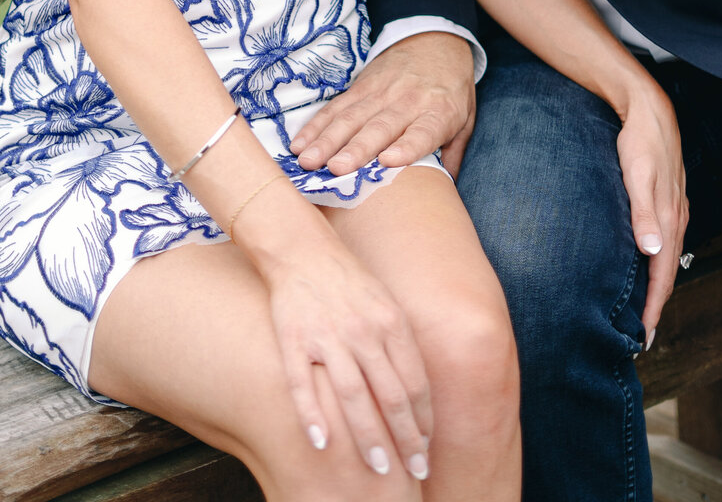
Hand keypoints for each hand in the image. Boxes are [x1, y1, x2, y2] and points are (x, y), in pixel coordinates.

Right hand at [259, 222, 432, 479]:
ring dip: (369, 437)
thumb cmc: (349, 281)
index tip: (427, 449)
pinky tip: (321, 443)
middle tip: (415, 472)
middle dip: (406, 439)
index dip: (424, 420)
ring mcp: (327, 335)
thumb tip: (419, 395)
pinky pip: (302, 384)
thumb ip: (400, 344)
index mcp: (390, 321)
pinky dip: (312, 415)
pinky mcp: (293, 338)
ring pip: (353, 395)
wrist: (302, 248)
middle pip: (390, 395)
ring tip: (379, 469)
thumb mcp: (385, 303)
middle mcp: (362, 330)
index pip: (415, 382)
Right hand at [291, 31, 476, 179]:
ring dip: (327, 139)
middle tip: (336, 169)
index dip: (406, 147)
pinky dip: (316, 125)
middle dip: (356, 149)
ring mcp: (381, 91)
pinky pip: (336, 107)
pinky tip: (300, 142)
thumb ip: (454, 153)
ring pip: (351, 117)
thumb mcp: (466, 118)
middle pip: (380, 126)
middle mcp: (407, 101)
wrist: (435, 38)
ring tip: (309, 160)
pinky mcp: (361, 86)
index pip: (422, 131)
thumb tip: (446, 190)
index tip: (388, 161)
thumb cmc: (451, 87)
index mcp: (438, 112)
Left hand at [614, 84, 688, 344]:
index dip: (653, 306)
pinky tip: (647, 266)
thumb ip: (643, 214)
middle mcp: (676, 219)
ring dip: (657, 286)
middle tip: (642, 335)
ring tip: (644, 309)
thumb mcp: (637, 175)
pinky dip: (657, 263)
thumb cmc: (640, 141)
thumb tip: (651, 252)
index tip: (644, 335)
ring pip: (667, 258)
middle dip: (656, 305)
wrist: (651, 110)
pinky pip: (665, 242)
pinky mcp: (669, 201)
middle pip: (667, 272)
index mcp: (669, 218)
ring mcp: (674, 210)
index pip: (662, 274)